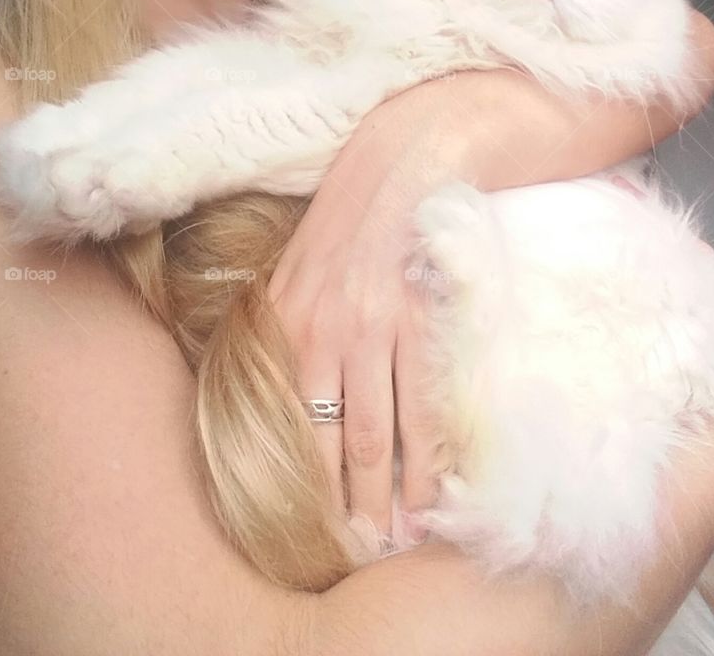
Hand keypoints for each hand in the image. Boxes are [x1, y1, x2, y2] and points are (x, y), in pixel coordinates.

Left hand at [265, 78, 480, 541]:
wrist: (405, 161)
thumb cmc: (350, 220)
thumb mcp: (297, 269)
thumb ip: (286, 328)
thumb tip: (285, 390)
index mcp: (283, 322)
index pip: (282, 421)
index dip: (293, 479)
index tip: (302, 524)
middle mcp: (321, 330)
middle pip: (327, 442)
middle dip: (339, 506)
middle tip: (350, 552)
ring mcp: (372, 327)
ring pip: (376, 435)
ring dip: (386, 498)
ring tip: (393, 541)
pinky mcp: (419, 319)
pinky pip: (423, 404)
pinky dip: (428, 457)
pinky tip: (431, 491)